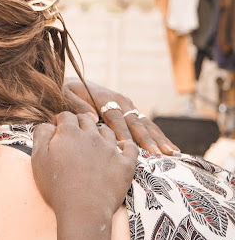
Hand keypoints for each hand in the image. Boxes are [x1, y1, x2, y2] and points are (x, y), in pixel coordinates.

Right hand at [31, 112, 138, 219]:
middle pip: (86, 120)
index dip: (61, 121)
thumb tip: (47, 124)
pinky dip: (126, 145)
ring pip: (107, 131)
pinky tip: (121, 148)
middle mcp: (92, 136)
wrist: (83, 209)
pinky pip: (130, 148)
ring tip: (94, 142)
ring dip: (99, 133)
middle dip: (79, 123)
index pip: (66, 116)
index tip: (58, 129)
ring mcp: (111, 149)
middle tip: (75, 135)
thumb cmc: (57, 185)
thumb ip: (41, 135)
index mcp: (70, 133)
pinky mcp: (125, 164)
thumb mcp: (38, 158)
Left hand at [63, 77, 178, 155]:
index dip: (123, 132)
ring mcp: (128, 107)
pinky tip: (169, 148)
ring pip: (145, 124)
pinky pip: (146, 125)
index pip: (116, 118)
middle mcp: (120, 101)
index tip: (130, 147)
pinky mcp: (131, 112)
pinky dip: (158, 136)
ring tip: (171, 152)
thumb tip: (91, 118)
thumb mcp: (66, 95)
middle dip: (148, 139)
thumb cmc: (67, 93)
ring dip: (158, 138)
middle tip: (159, 154)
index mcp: (105, 98)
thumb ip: (77, 106)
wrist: (73, 85)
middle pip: (136, 122)